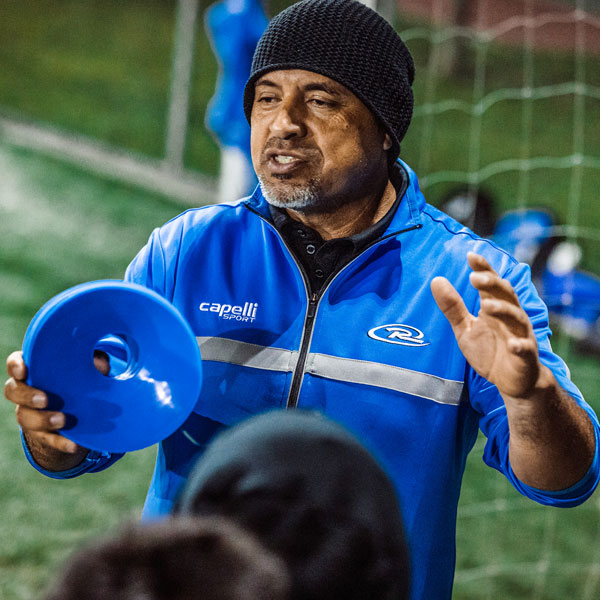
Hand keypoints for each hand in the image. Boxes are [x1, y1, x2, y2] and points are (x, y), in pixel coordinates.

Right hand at [4, 351, 88, 468]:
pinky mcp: (41, 432)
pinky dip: (60, 442)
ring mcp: (30, 412)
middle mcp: (25, 390)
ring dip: (43, 420)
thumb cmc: (76, 377)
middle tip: (45, 400)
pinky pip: (47, 439)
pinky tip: (74, 445)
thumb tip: (101, 364)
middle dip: (27, 396)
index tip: (23, 371)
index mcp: (33, 368)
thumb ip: (92, 362)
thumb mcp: (86, 367)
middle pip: (13, 391)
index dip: (15, 366)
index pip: (15, 363)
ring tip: (63, 420)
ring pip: (25, 417)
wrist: (75, 408)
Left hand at [431, 252, 539, 399]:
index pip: (491, 283)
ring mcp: (521, 335)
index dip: (483, 268)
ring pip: (517, 317)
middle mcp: (510, 317)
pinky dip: (520, 345)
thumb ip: (452, 307)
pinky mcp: (526, 356)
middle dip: (492, 284)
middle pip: (505, 294)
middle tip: (475, 276)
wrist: (512, 382)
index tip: (470, 255)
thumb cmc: (490, 351)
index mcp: (495, 307)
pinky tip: (512, 344)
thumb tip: (436, 280)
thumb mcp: (465, 329)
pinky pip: (525, 348)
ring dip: (503, 310)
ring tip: (487, 305)